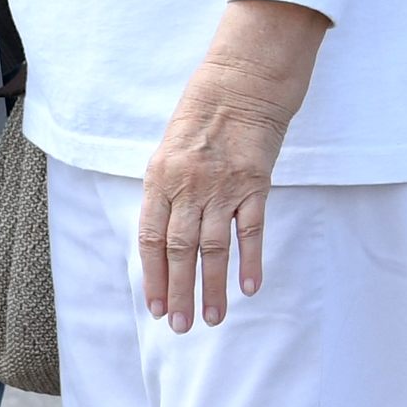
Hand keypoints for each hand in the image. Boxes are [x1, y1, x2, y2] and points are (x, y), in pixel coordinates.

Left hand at [139, 0, 329, 330]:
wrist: (243, 80)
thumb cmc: (203, 113)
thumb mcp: (169, 149)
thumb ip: (165, 189)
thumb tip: (162, 231)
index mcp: (158, 180)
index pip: (150, 240)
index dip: (152, 277)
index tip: (157, 307)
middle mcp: (187, 188)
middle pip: (179, 251)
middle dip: (179, 292)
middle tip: (181, 326)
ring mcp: (222, 187)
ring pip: (213, 248)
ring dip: (212, 287)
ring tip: (212, 318)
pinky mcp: (255, 183)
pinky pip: (251, 229)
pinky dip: (250, 260)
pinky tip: (249, 288)